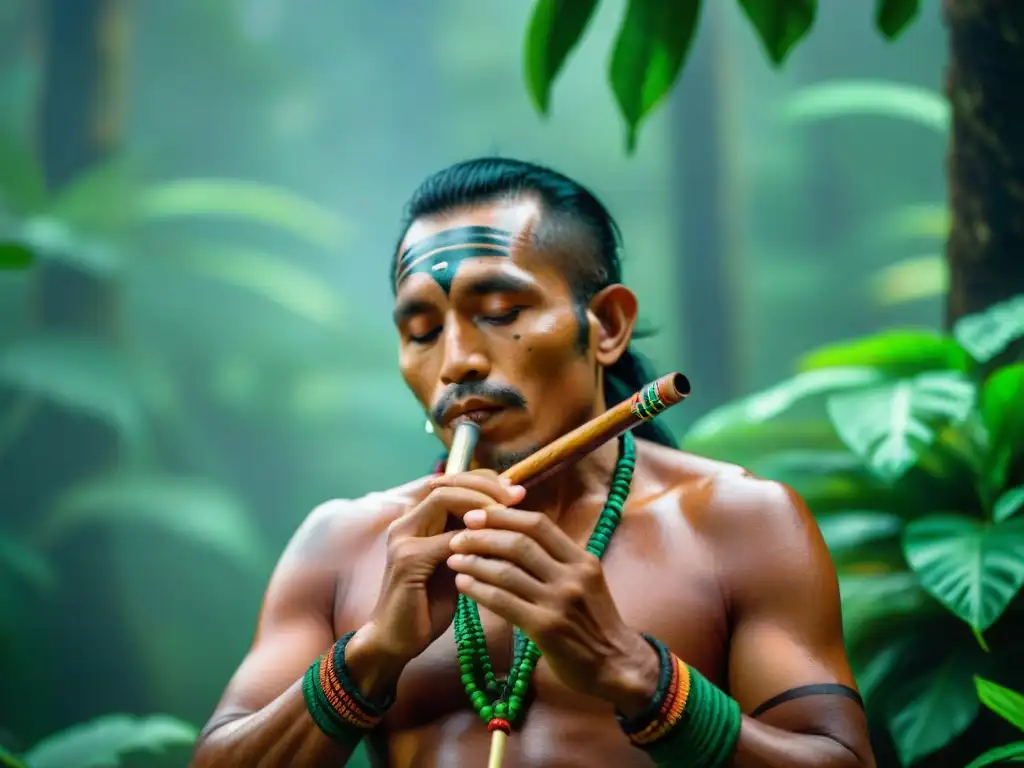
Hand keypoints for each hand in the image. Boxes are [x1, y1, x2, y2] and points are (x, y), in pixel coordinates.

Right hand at [353, 471, 525, 675]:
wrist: (396, 640)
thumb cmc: (429, 605)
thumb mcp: (455, 565)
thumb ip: (470, 541)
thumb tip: (508, 518)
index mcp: (417, 521)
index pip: (451, 483)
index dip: (483, 481)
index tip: (515, 490)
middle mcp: (406, 523)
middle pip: (447, 484)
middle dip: (485, 486)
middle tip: (516, 495)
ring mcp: (403, 539)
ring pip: (444, 500)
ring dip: (480, 504)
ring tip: (508, 512)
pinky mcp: (407, 561)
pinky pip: (447, 539)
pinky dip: (474, 538)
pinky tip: (496, 543)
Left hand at [446, 507, 658, 713]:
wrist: (617, 664)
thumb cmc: (596, 622)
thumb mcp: (586, 581)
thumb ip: (557, 560)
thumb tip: (516, 536)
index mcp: (582, 560)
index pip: (539, 524)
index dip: (504, 516)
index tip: (477, 514)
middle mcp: (572, 576)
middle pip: (519, 543)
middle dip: (483, 536)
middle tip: (458, 535)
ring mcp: (559, 602)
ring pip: (506, 571)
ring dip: (474, 562)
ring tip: (453, 558)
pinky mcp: (545, 628)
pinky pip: (503, 602)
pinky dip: (477, 589)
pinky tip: (462, 584)